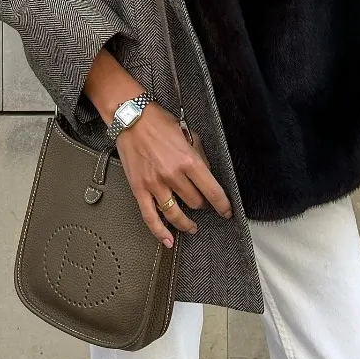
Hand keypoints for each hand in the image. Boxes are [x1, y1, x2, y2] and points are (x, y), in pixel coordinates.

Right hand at [114, 101, 232, 247]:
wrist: (132, 118)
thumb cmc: (158, 122)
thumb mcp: (188, 133)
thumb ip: (199, 155)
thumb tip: (206, 174)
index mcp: (188, 160)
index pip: (212, 191)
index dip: (223, 205)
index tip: (227, 211)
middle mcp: (173, 175)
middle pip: (195, 202)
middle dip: (202, 205)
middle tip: (203, 204)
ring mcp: (155, 184)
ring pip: (176, 214)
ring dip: (186, 223)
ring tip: (191, 226)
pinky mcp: (139, 190)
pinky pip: (151, 217)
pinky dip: (160, 232)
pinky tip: (168, 240)